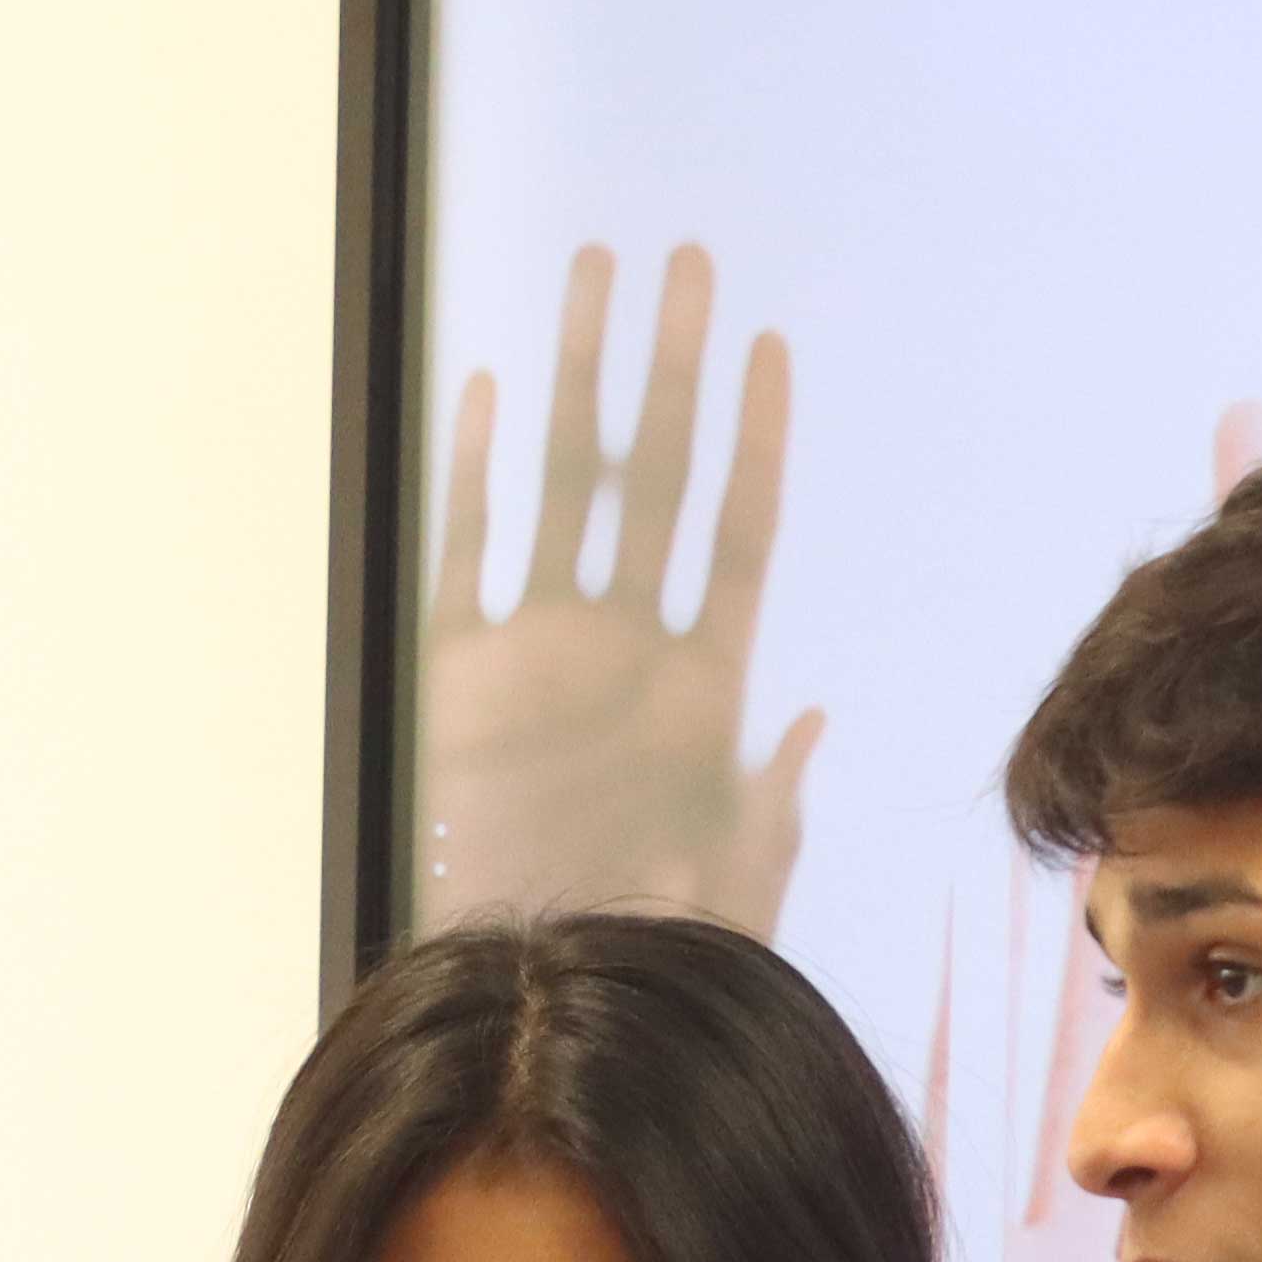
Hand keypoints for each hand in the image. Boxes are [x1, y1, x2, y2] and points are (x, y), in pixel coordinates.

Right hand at [418, 241, 817, 933]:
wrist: (530, 999)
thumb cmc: (644, 957)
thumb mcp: (731, 893)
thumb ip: (767, 809)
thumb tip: (805, 718)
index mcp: (700, 687)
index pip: (736, 532)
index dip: (755, 439)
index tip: (771, 345)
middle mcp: (620, 647)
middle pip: (654, 474)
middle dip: (672, 366)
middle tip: (689, 261)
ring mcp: (537, 650)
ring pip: (561, 480)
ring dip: (577, 376)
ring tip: (592, 270)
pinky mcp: (455, 673)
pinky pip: (464, 549)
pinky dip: (469, 470)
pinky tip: (480, 387)